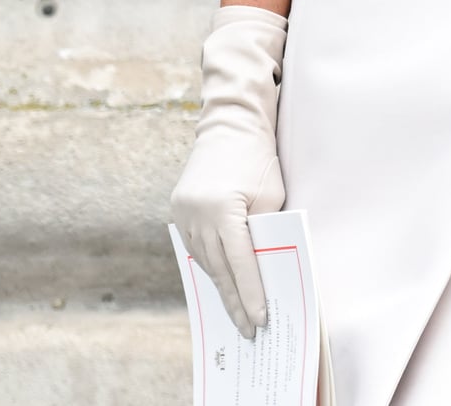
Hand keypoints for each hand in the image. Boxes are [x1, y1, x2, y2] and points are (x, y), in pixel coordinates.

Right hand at [171, 6, 288, 338]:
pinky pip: (196, 248)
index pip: (239, 262)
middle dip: (235, 301)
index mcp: (220, 209)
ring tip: (238, 313)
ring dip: (222, 286)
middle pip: (218, 269)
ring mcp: (182, 213)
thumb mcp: (271, 194)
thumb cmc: (259, 155)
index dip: (250, 293)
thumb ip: (265, 231)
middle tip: (249, 330)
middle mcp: (194, 215)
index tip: (260, 319)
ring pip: (204, 262)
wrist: (230, 121)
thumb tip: (266, 270)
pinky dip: (212, 266)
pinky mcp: (178, 210)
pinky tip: (223, 283)